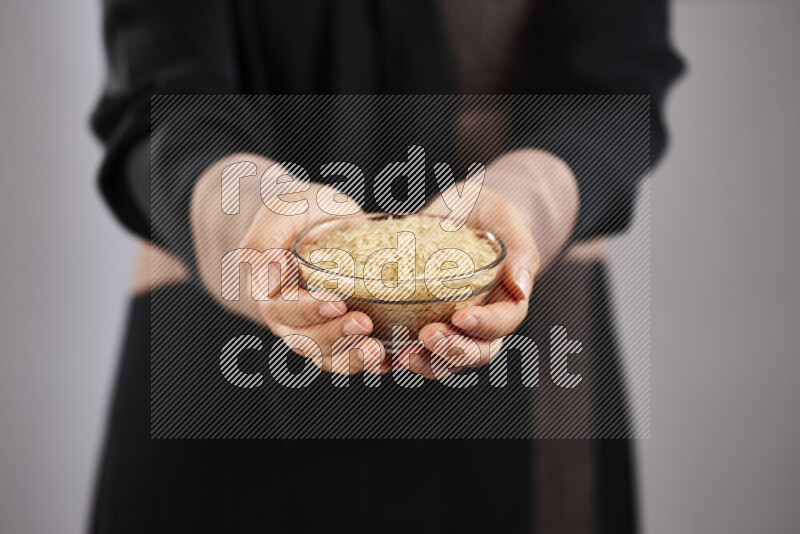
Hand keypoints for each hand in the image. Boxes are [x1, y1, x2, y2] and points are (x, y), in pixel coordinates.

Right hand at [191, 154, 388, 375]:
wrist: (319, 216)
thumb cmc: (297, 211)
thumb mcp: (280, 212)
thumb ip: (264, 243)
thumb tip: (266, 280)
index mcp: (269, 291)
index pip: (284, 309)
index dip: (309, 311)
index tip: (337, 303)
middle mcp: (288, 317)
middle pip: (306, 340)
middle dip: (335, 336)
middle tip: (364, 324)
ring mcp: (314, 329)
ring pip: (328, 356)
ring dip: (352, 357)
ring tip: (377, 351)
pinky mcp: (340, 332)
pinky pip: (350, 356)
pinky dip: (369, 363)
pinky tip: (389, 361)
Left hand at [396, 186, 540, 378]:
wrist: (455, 210)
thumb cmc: (485, 212)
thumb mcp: (504, 218)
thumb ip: (520, 248)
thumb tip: (521, 287)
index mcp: (507, 297)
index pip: (505, 321)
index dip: (486, 325)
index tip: (462, 317)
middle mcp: (484, 320)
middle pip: (478, 351)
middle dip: (454, 349)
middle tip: (428, 336)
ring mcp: (454, 326)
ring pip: (448, 360)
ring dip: (428, 362)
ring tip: (404, 354)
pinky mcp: (426, 322)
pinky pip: (419, 350)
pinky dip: (404, 355)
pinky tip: (387, 352)